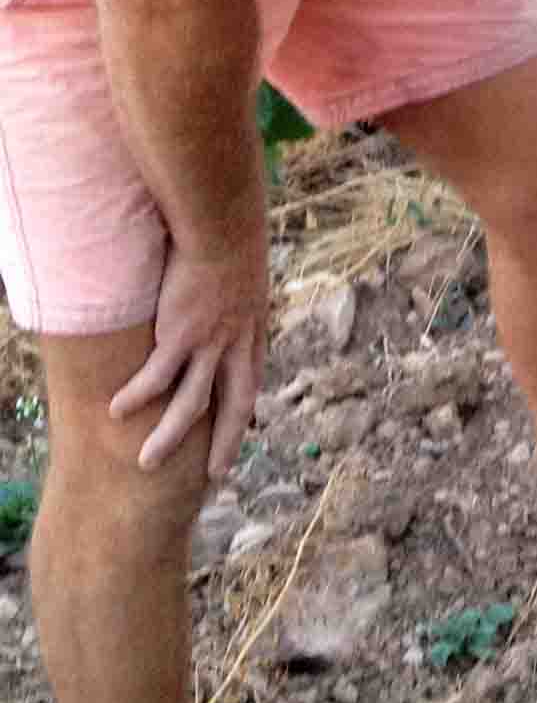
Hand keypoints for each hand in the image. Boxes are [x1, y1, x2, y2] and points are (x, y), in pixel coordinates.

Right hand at [110, 227, 268, 477]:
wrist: (225, 226)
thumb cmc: (233, 242)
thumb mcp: (246, 277)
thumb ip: (238, 298)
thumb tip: (232, 299)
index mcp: (253, 333)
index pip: (251, 383)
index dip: (244, 412)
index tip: (240, 434)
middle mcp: (236, 345)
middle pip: (233, 406)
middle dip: (225, 443)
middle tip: (215, 475)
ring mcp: (209, 343)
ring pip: (191, 404)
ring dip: (170, 436)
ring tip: (147, 461)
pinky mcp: (180, 334)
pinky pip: (155, 376)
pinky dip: (137, 396)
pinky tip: (116, 411)